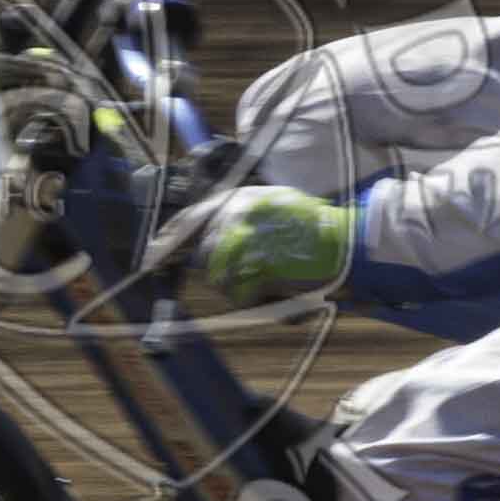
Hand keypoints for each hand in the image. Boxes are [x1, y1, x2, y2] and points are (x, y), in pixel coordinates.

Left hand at [179, 183, 355, 306]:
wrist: (347, 243)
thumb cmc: (315, 228)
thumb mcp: (274, 204)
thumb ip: (239, 214)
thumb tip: (204, 234)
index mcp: (239, 200)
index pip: (189, 220)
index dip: (168, 240)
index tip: (153, 256)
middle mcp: (235, 217)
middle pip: (204, 258)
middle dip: (222, 275)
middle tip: (249, 280)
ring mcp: (245, 243)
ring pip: (220, 281)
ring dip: (243, 290)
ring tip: (274, 283)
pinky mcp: (256, 268)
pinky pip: (241, 296)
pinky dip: (259, 301)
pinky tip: (281, 290)